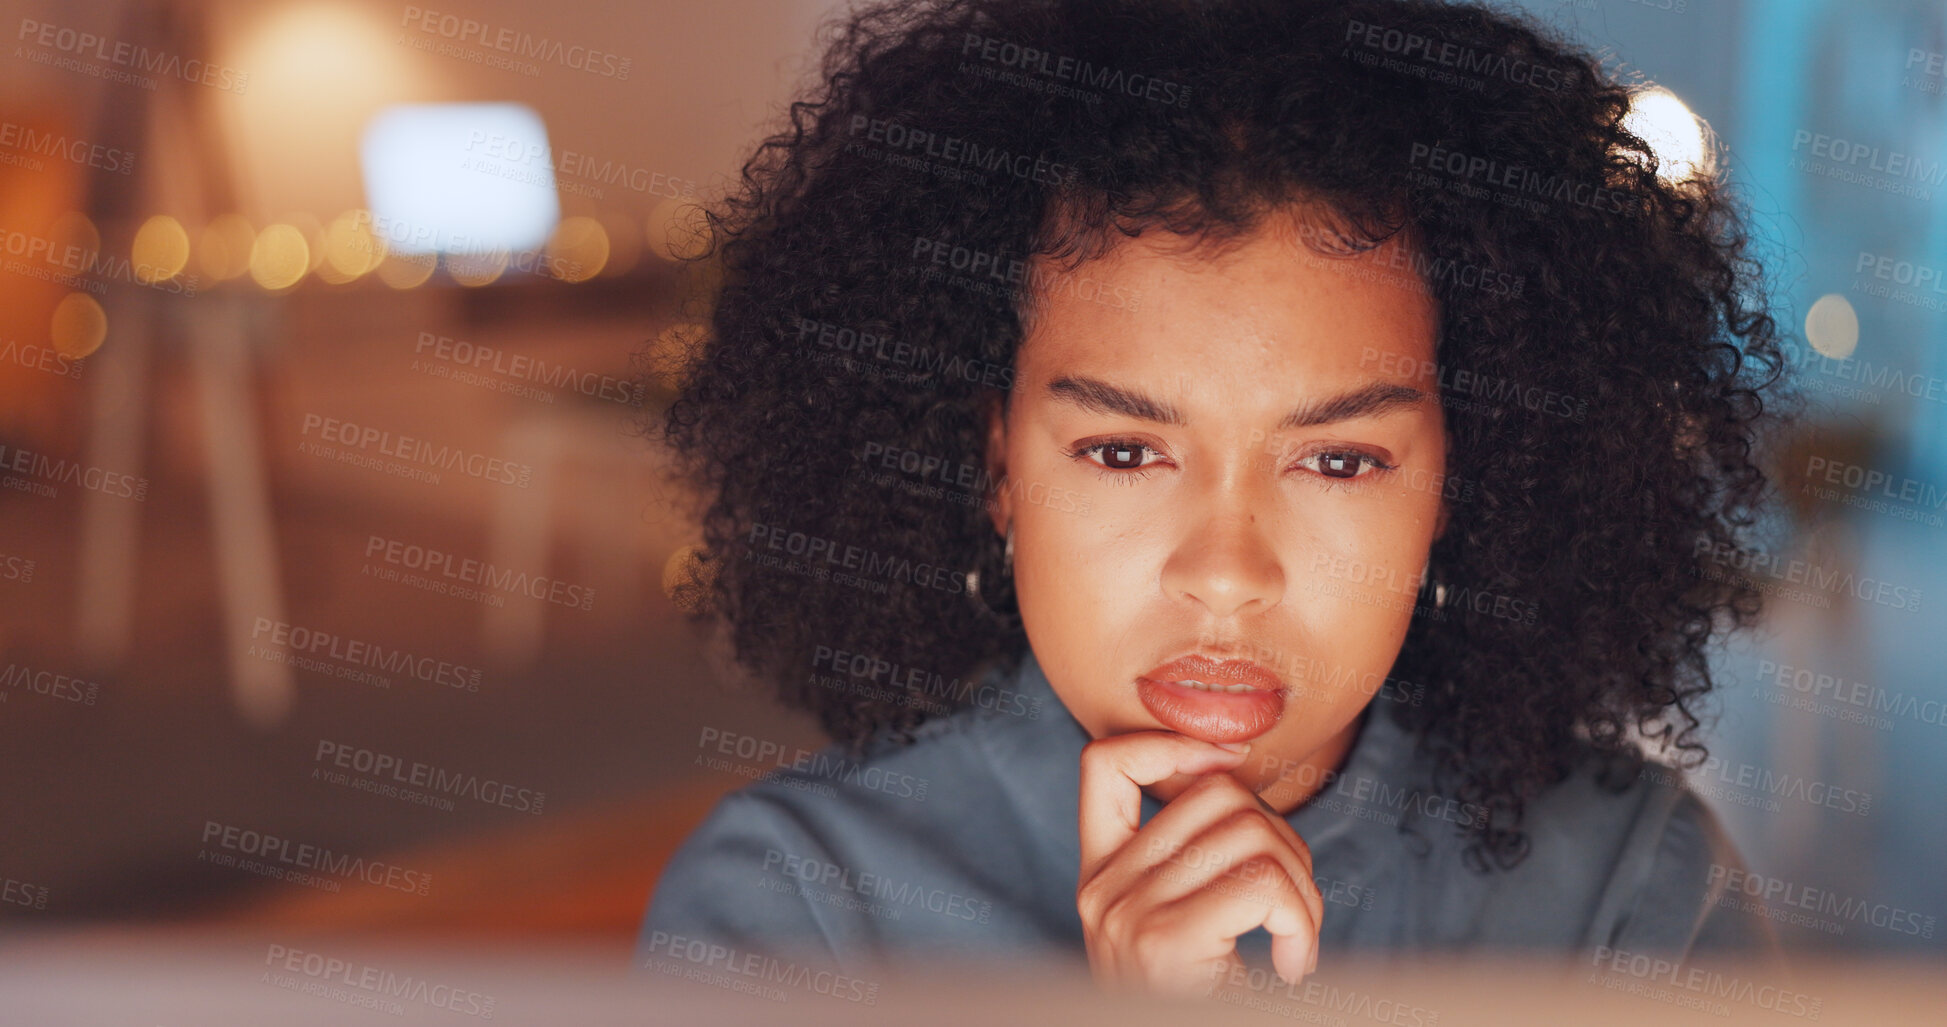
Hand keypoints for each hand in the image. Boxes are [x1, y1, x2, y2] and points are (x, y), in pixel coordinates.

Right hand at [1076, 730, 1323, 997]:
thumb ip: (1193, 859)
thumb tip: (1230, 763)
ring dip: (1303, 885)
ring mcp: (1125, 914)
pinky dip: (1302, 921)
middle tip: (1293, 909)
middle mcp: (1102, 890)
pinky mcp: (1162, 941)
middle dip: (1284, 837)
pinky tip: (1292, 966)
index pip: (1103, 762)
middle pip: (1217, 793)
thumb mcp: (1181, 931)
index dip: (1172, 743)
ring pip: (1252, 833)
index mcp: (1100, 878)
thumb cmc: (1200, 1005)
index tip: (1232, 764)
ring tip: (1296, 941)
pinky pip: (1263, 884)